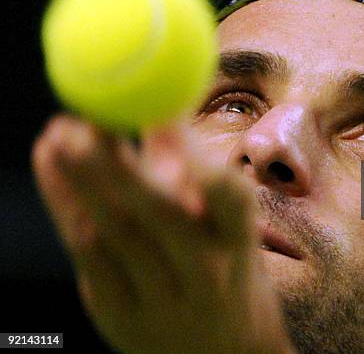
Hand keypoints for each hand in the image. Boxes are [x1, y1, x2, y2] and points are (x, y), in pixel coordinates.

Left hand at [32, 114, 293, 353]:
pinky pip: (86, 256)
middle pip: (156, 214)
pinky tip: (51, 166)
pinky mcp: (120, 316)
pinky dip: (64, 205)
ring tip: (57, 134)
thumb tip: (156, 107)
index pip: (227, 196)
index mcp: (239, 242)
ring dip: (78, 179)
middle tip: (83, 119)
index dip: (192, 153)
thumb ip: (189, 168)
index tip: (158, 111)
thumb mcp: (226, 223)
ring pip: (112, 233)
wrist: (222, 353)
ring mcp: (160, 300)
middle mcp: (205, 273)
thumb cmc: (224, 267)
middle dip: (115, 163)